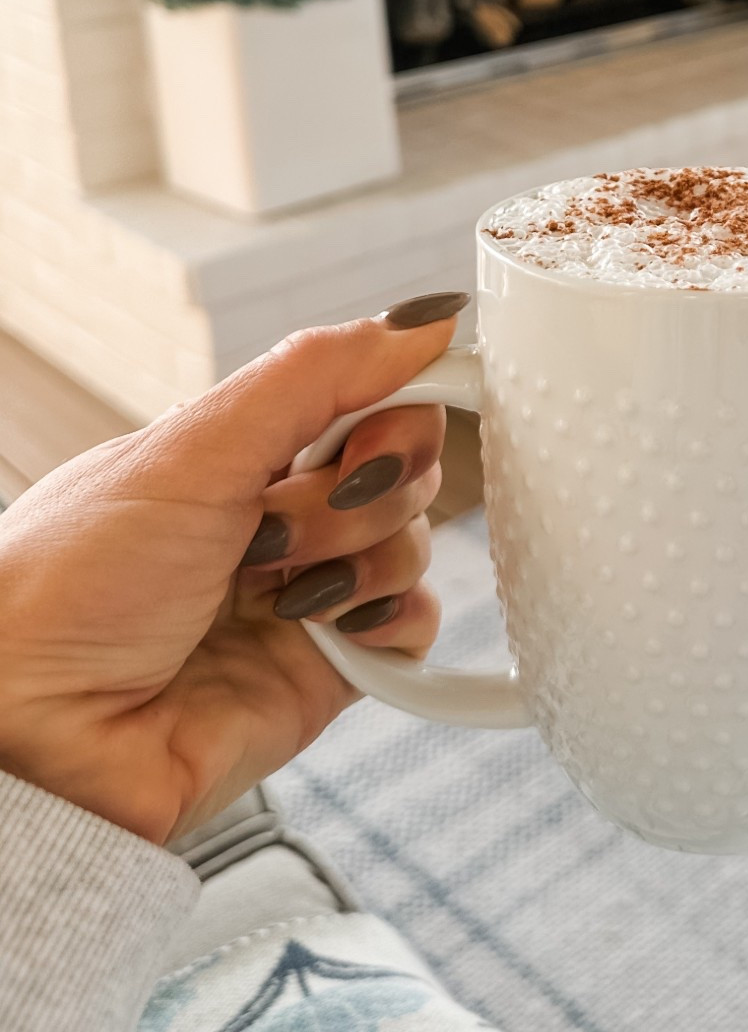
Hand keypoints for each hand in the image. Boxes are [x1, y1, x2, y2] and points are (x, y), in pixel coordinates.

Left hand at [0, 300, 467, 845]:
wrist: (31, 712)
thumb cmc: (73, 574)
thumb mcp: (199, 443)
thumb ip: (319, 372)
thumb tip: (425, 319)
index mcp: (255, 448)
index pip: (379, 399)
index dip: (396, 411)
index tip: (371, 431)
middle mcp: (289, 513)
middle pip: (404, 471)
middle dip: (352, 495)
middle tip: (271, 526)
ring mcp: (312, 590)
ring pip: (414, 544)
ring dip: (354, 561)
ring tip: (270, 593)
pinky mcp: (330, 669)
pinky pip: (414, 627)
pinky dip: (390, 620)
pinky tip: (328, 626)